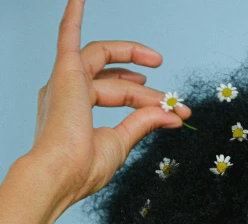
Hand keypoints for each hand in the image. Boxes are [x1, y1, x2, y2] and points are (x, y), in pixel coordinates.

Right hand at [30, 0, 190, 206]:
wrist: (61, 174)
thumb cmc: (83, 168)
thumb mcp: (121, 142)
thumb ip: (143, 123)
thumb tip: (170, 114)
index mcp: (76, 113)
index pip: (120, 99)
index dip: (150, 104)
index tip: (176, 114)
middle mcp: (67, 94)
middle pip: (114, 82)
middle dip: (146, 90)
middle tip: (171, 99)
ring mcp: (64, 82)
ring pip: (103, 61)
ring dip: (130, 56)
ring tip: (156, 61)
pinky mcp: (64, 72)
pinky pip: (68, 36)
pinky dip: (74, 16)